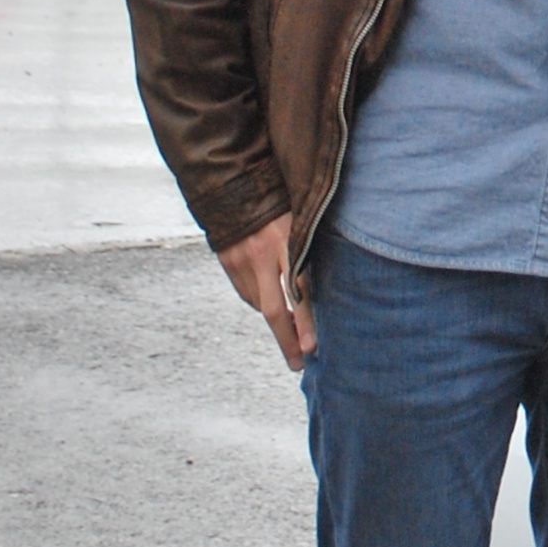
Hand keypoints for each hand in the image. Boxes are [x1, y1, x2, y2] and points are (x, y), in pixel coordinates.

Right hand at [217, 213, 315, 371]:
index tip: (313, 348)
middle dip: (288, 340)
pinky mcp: (228, 263)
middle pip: (275, 309)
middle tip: (300, 363)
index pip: (299, 289)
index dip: (305, 321)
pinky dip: (261, 302)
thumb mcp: (301, 219)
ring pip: (261, 304)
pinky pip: (248, 294)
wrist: (236, 183)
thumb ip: (308, 250)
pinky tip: (273, 303)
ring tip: (292, 334)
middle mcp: (263, 254)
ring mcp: (242, 261)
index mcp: (288, 241)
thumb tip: (319, 290)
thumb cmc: (282, 200)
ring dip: (277, 320)